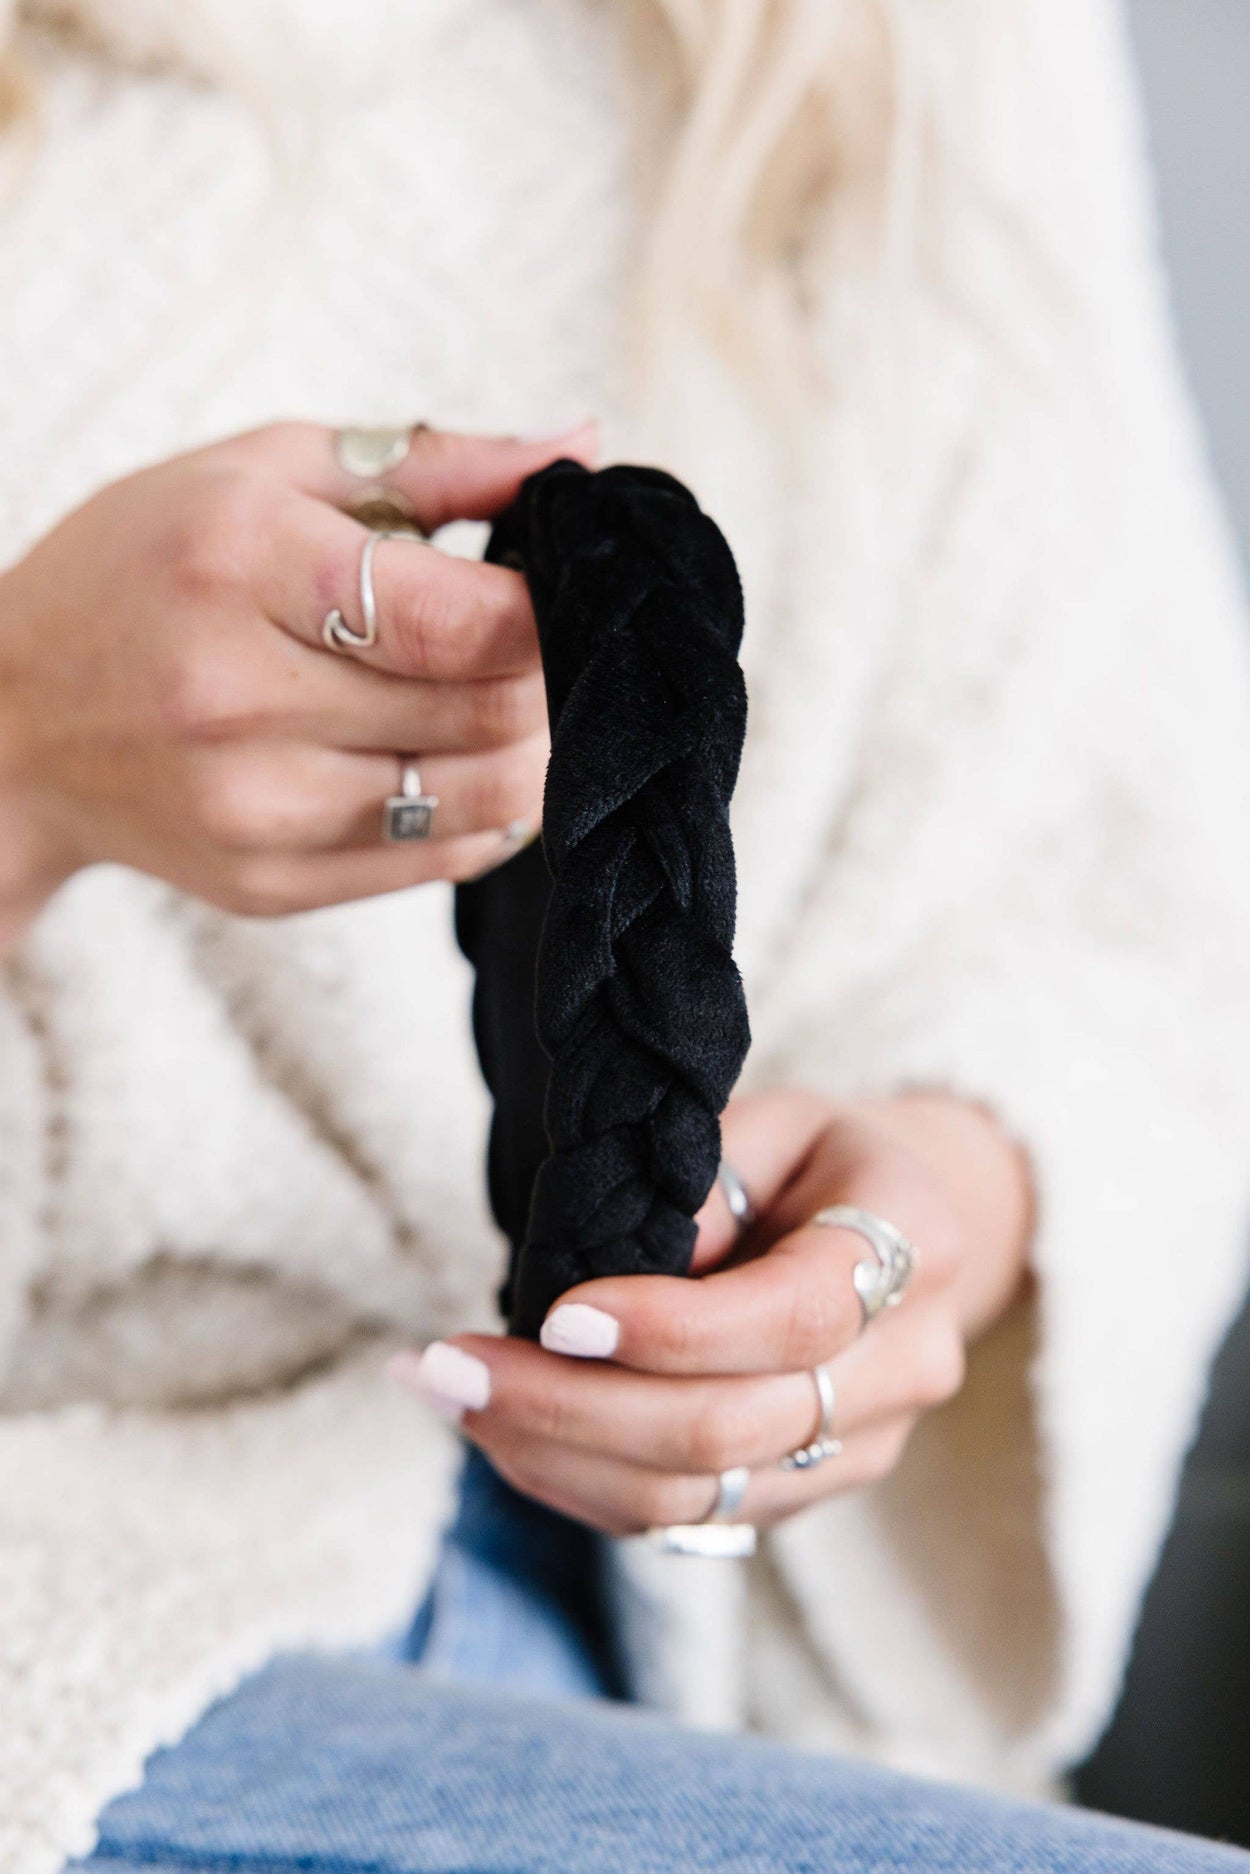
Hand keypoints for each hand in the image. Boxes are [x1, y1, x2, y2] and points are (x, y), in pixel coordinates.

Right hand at [0, 420, 595, 949]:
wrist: (13, 719)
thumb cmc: (145, 570)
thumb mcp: (264, 472)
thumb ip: (433, 462)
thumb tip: (582, 446)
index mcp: (240, 564)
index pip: (461, 617)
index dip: (548, 610)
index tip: (561, 589)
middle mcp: (237, 697)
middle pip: (486, 710)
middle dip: (550, 677)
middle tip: (546, 646)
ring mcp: (252, 808)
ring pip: (480, 797)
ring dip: (533, 752)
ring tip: (516, 705)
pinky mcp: (268, 885)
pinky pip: (438, 862)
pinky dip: (487, 814)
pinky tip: (468, 765)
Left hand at [395, 1089, 1032, 1533]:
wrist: (904, 1233)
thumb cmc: (822, 1161)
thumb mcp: (773, 1120)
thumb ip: (706, 1177)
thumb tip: (615, 1264)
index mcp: (915, 1248)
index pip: (791, 1319)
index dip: (668, 1330)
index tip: (555, 1315)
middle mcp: (905, 1368)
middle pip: (727, 1429)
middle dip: (566, 1407)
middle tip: (443, 1366)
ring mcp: (861, 1450)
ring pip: (694, 1496)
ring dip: (552, 1456)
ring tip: (447, 1396)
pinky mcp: (804, 1495)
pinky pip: (682, 1519)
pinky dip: (577, 1483)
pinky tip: (501, 1430)